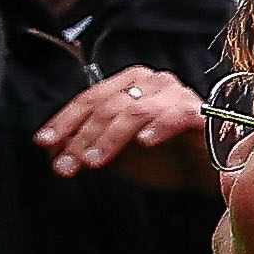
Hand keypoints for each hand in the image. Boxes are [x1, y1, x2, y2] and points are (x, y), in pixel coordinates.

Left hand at [35, 63, 208, 188]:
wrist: (210, 172)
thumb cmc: (163, 159)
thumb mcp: (116, 155)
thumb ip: (86, 147)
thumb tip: (50, 150)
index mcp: (129, 85)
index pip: (89, 99)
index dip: (64, 121)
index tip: (43, 143)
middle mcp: (151, 82)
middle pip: (106, 106)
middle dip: (81, 138)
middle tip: (65, 166)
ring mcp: (175, 94)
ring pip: (133, 111)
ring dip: (109, 138)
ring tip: (93, 162)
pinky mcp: (198, 111)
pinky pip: (173, 115)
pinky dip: (157, 127)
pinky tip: (144, 143)